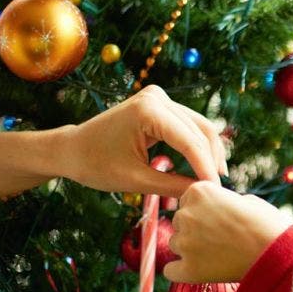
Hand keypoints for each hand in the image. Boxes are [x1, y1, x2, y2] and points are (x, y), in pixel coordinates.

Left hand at [59, 85, 227, 196]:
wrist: (72, 149)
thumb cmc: (96, 165)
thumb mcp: (137, 181)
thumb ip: (174, 186)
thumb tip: (204, 194)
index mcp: (148, 111)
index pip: (190, 142)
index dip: (206, 168)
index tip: (216, 192)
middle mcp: (157, 98)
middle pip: (201, 131)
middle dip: (212, 160)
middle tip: (220, 189)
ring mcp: (160, 98)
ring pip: (200, 127)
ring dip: (210, 153)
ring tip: (215, 180)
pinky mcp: (161, 105)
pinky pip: (189, 126)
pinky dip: (198, 147)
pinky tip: (205, 167)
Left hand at [164, 182, 292, 282]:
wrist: (279, 254)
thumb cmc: (269, 225)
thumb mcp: (247, 201)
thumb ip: (223, 202)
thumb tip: (216, 209)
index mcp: (199, 191)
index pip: (188, 200)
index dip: (205, 210)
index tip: (222, 219)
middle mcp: (186, 214)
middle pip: (180, 221)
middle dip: (196, 228)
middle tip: (221, 238)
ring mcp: (185, 243)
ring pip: (176, 244)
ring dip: (191, 248)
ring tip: (218, 254)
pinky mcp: (188, 269)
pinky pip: (171, 270)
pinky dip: (182, 271)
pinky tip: (199, 270)